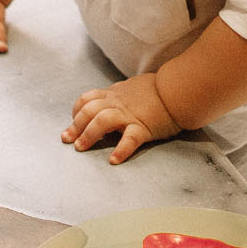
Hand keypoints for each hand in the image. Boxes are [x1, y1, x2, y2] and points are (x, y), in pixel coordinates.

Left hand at [64, 73, 178, 164]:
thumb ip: (118, 95)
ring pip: (102, 121)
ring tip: (81, 148)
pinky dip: (121, 150)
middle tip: (67, 140)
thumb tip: (107, 101)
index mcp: (114, 94)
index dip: (76, 111)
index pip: (87, 99)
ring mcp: (130, 115)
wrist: (178, 90)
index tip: (72, 122)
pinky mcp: (144, 127)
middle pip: (89, 110)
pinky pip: (130, 139)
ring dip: (89, 135)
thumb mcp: (131, 87)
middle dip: (75, 126)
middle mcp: (118, 103)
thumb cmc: (158, 90)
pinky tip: (114, 160)